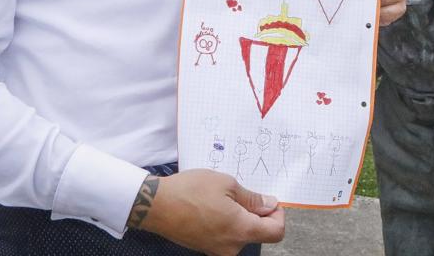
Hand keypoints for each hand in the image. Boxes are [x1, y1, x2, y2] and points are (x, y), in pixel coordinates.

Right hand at [133, 169, 284, 255]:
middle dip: (256, 213)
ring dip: (239, 216)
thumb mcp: (226, 184)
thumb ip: (252, 198)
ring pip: (240, 234)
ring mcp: (217, 250)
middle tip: (242, 193)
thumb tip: (269, 204)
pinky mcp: (205, 248)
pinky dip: (226, 222)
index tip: (269, 202)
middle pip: (258, 233)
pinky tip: (212, 206)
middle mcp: (231, 247)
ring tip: (222, 197)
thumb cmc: (189, 192)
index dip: (278, 215)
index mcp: (241, 230)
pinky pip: (225, 236)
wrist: (156, 206)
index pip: (276, 232)